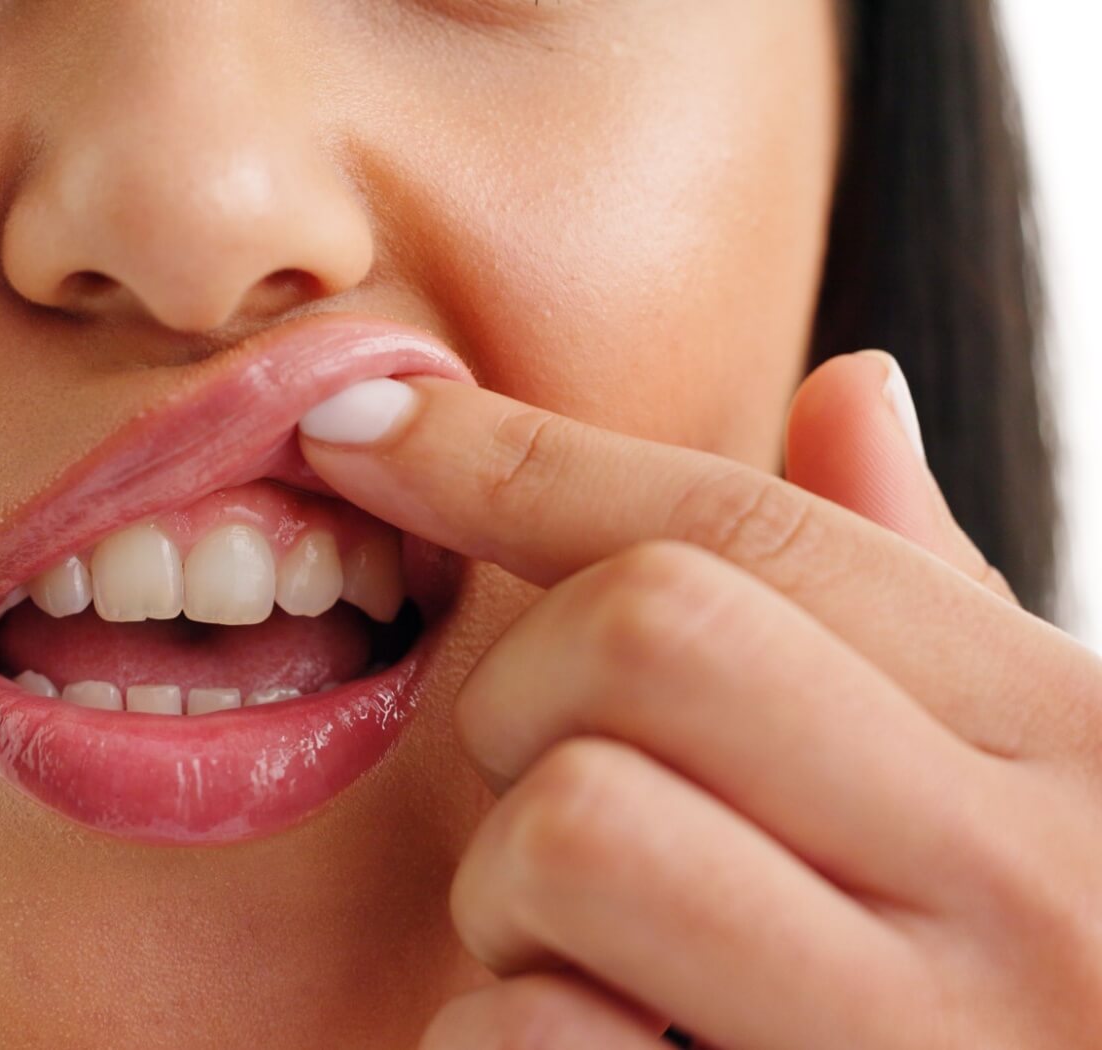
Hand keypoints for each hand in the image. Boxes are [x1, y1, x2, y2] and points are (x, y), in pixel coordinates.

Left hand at [298, 353, 1101, 1048]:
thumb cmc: (1020, 993)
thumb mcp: (1024, 789)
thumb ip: (923, 603)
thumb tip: (851, 387)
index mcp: (1074, 749)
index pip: (747, 527)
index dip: (516, 457)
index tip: (358, 419)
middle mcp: (1035, 891)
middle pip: (644, 633)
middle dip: (530, 694)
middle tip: (557, 787)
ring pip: (576, 825)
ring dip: (512, 896)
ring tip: (588, 961)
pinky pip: (543, 1046)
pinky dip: (505, 1046)